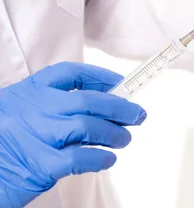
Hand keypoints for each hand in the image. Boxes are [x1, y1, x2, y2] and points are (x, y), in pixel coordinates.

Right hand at [0, 62, 146, 206]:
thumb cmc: (3, 145)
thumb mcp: (17, 114)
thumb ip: (51, 107)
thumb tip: (100, 106)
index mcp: (28, 92)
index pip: (70, 73)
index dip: (100, 76)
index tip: (120, 82)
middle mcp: (35, 110)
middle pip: (89, 100)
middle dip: (120, 107)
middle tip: (137, 115)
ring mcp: (38, 136)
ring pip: (90, 126)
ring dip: (114, 133)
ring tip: (124, 139)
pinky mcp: (42, 165)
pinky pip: (82, 156)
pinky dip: (101, 158)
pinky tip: (107, 160)